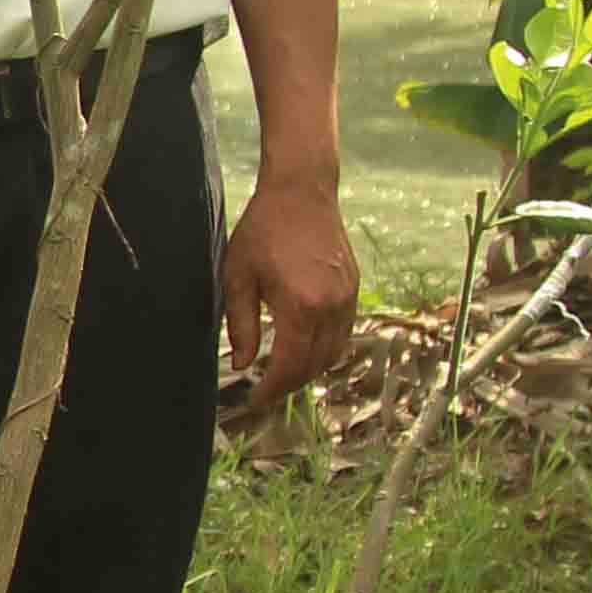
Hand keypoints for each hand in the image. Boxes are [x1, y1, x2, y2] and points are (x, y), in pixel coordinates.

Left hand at [224, 173, 359, 409]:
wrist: (302, 192)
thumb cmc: (263, 230)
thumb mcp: (238, 277)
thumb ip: (240, 325)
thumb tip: (242, 364)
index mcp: (300, 306)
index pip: (289, 365)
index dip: (271, 389)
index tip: (254, 400)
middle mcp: (331, 306)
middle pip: (314, 365)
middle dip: (289, 385)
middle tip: (265, 392)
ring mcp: (347, 298)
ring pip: (334, 353)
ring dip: (309, 370)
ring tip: (283, 375)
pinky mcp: (353, 289)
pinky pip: (343, 333)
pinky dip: (325, 350)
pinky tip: (304, 350)